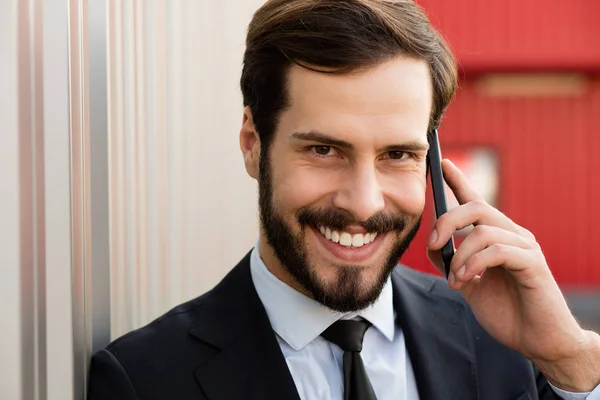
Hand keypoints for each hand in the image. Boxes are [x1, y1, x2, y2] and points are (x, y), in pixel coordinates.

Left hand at [427, 159, 599, 391]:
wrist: (538, 340)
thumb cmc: (506, 312)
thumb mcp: (468, 284)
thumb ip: (452, 262)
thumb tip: (433, 245)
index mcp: (496, 237)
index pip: (476, 201)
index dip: (459, 181)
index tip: (442, 164)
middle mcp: (513, 235)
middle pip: (476, 207)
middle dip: (447, 222)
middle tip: (435, 245)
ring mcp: (525, 247)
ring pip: (483, 230)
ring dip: (460, 256)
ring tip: (456, 280)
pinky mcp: (533, 263)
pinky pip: (497, 251)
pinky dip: (474, 264)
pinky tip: (466, 281)